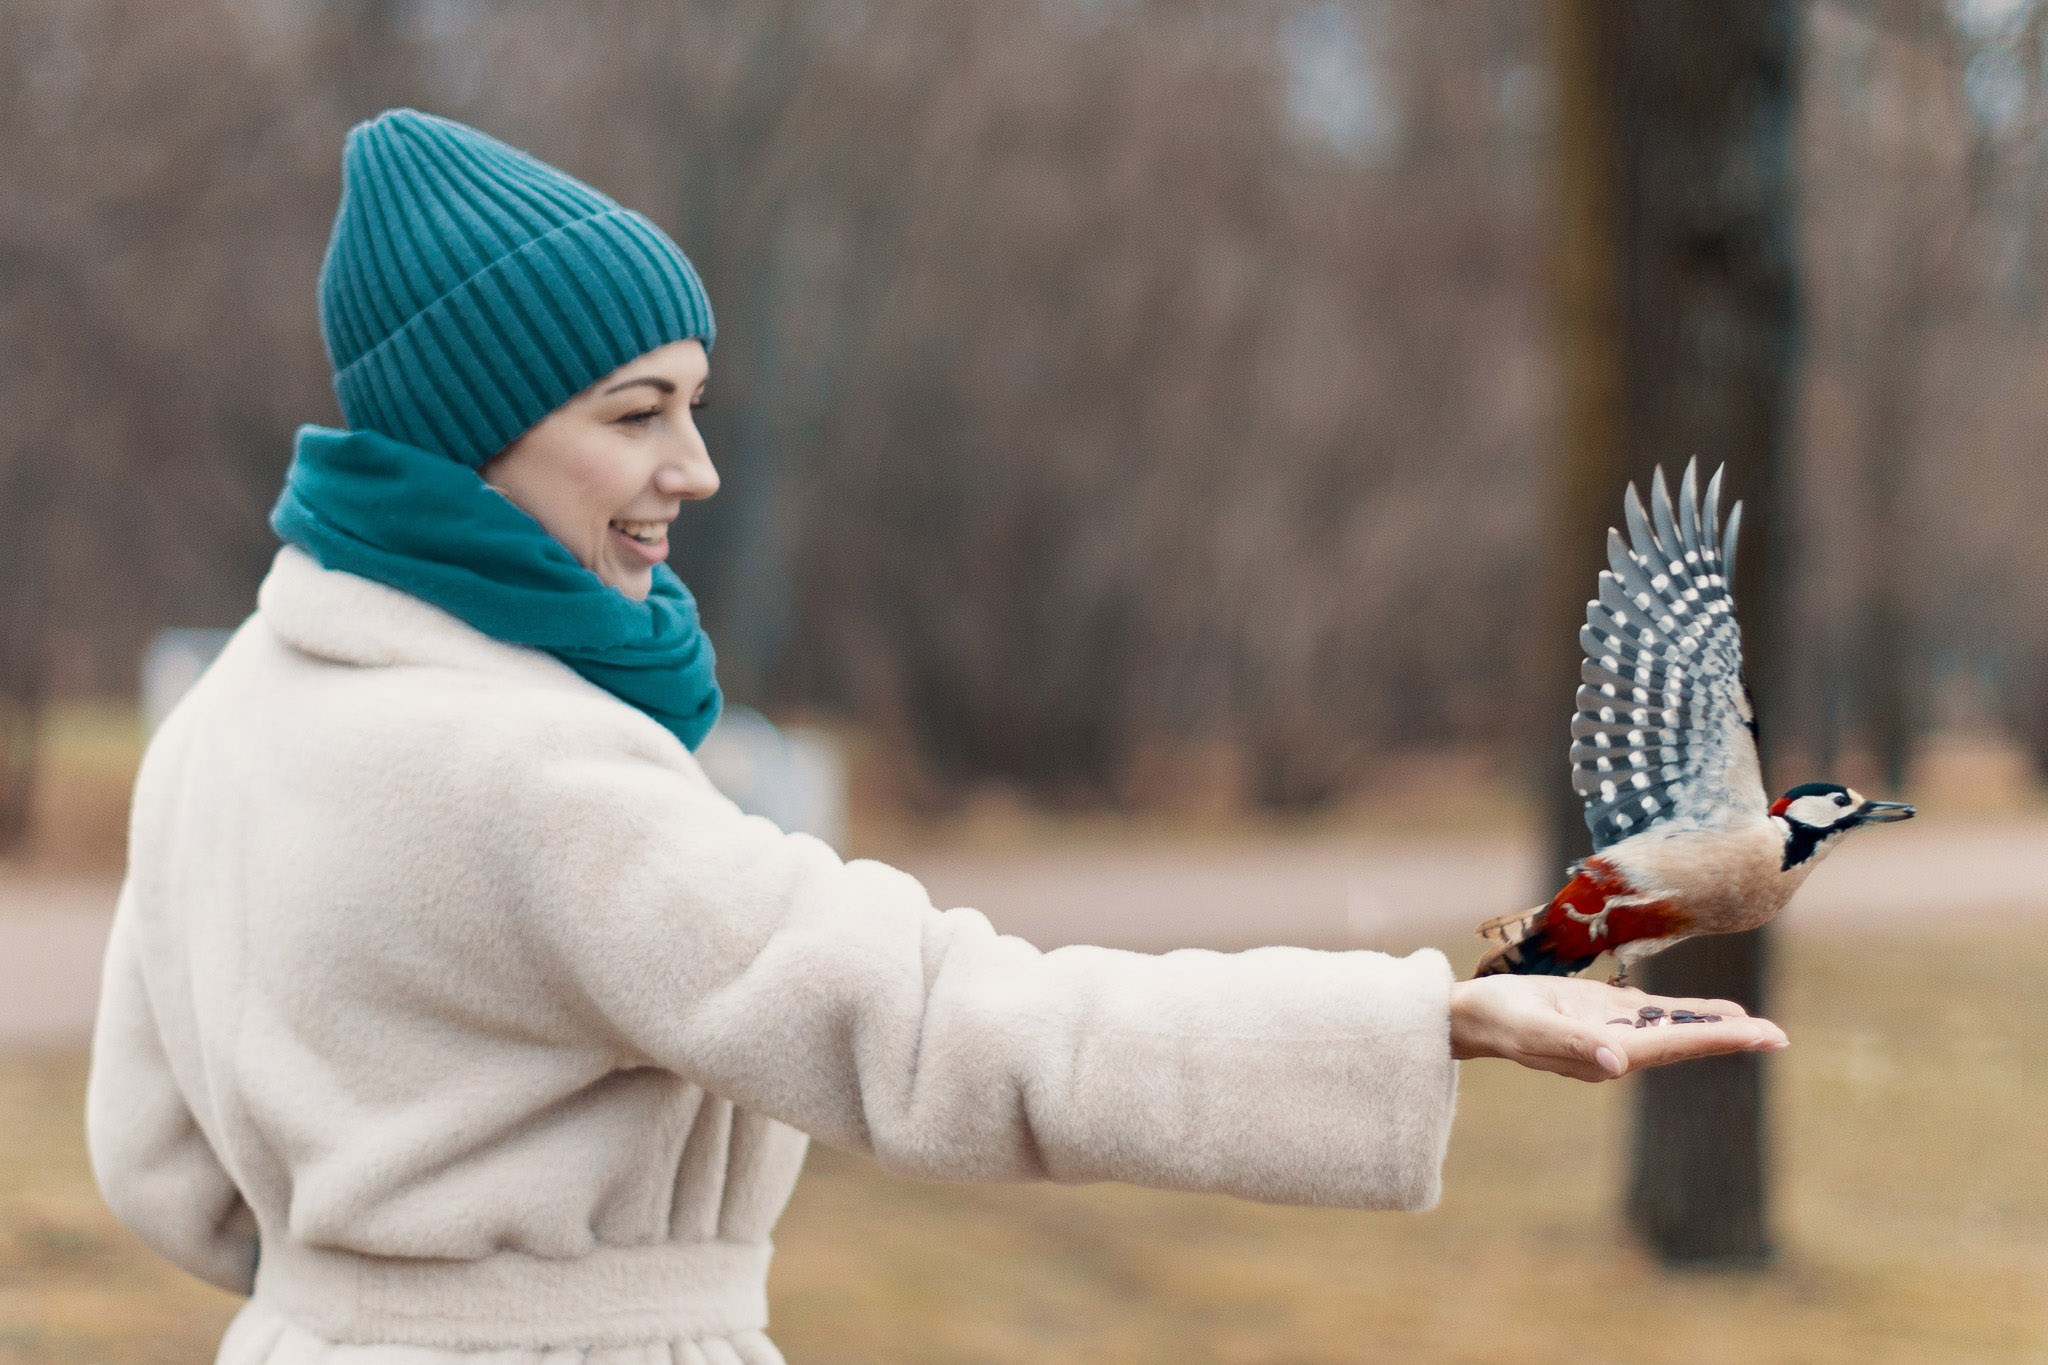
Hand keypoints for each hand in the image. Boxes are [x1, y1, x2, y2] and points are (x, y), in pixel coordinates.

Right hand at [1448, 974, 1788, 1081]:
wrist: (1469, 1014)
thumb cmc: (1496, 1018)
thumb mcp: (1531, 1026)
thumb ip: (1573, 1044)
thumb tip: (1619, 1064)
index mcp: (1607, 1052)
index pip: (1674, 1044)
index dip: (1719, 1038)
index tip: (1760, 1036)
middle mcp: (1617, 1048)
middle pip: (1684, 1041)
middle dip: (1731, 1037)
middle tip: (1779, 1035)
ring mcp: (1611, 1032)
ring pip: (1674, 1029)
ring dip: (1715, 1027)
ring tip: (1759, 1026)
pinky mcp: (1601, 1014)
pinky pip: (1653, 1014)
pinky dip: (1687, 1012)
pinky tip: (1713, 1011)